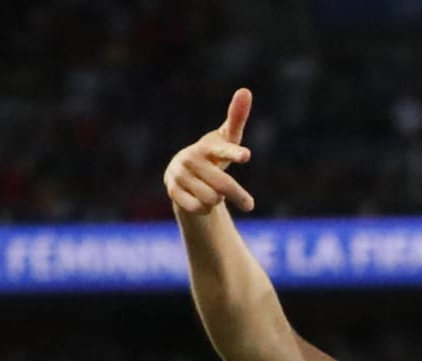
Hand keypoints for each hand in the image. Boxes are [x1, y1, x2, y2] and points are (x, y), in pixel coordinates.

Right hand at [164, 88, 256, 214]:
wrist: (184, 174)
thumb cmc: (212, 154)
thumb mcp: (226, 139)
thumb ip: (236, 118)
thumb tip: (245, 90)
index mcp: (207, 146)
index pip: (224, 151)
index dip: (234, 153)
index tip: (246, 155)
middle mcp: (191, 159)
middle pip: (223, 185)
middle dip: (239, 196)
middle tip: (249, 205)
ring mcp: (179, 174)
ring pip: (211, 198)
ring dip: (218, 200)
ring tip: (214, 193)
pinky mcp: (172, 190)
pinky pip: (198, 208)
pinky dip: (205, 209)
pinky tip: (203, 202)